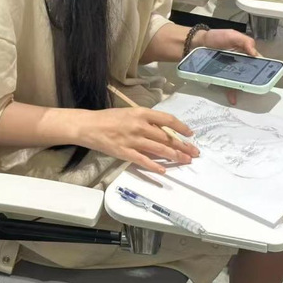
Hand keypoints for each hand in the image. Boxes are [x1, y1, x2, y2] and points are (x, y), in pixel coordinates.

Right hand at [79, 106, 198, 173]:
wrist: (88, 126)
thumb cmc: (110, 118)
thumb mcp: (131, 113)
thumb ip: (147, 120)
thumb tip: (164, 129)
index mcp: (142, 113)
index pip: (167, 119)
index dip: (181, 127)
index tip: (190, 134)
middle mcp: (140, 126)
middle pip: (166, 137)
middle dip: (183, 145)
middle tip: (194, 152)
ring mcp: (132, 140)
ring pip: (159, 149)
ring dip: (174, 156)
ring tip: (186, 160)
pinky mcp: (124, 152)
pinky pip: (143, 160)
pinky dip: (154, 166)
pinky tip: (164, 170)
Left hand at [193, 29, 257, 103]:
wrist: (197, 43)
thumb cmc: (216, 37)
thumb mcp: (232, 35)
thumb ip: (245, 41)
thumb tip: (256, 54)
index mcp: (245, 52)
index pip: (257, 60)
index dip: (263, 68)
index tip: (266, 75)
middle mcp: (240, 62)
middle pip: (250, 73)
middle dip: (254, 80)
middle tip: (257, 86)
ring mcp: (231, 70)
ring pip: (240, 81)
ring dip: (244, 88)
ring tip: (246, 93)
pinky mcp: (222, 76)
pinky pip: (228, 85)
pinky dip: (231, 92)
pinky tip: (233, 99)